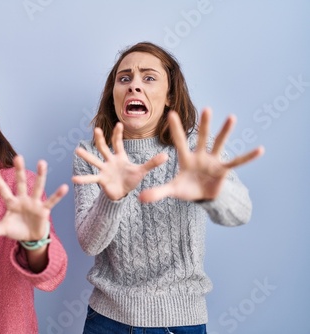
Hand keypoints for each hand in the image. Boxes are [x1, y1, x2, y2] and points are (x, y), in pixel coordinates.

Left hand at [0, 155, 68, 243]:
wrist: (31, 236)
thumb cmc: (16, 228)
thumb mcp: (2, 229)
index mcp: (11, 202)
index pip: (3, 190)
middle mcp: (23, 199)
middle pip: (21, 183)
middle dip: (19, 171)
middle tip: (18, 156)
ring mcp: (35, 203)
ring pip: (37, 187)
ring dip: (41, 175)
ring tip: (42, 162)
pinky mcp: (44, 210)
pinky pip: (51, 201)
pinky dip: (57, 195)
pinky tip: (64, 187)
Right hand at [72, 122, 167, 200]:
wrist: (123, 192)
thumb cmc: (131, 179)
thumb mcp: (142, 170)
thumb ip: (152, 163)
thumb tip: (166, 155)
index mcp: (119, 156)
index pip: (118, 143)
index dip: (118, 134)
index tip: (119, 124)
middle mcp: (109, 160)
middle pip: (103, 148)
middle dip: (100, 139)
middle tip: (97, 129)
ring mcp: (104, 169)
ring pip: (94, 161)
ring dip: (86, 156)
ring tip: (77, 150)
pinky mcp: (101, 180)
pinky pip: (91, 179)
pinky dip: (84, 179)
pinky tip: (74, 179)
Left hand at [139, 108, 264, 202]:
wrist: (202, 197)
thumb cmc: (186, 189)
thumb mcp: (172, 190)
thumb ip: (157, 192)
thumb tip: (139, 198)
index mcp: (185, 158)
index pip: (179, 141)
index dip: (175, 129)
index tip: (170, 113)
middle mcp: (200, 156)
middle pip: (202, 138)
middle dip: (204, 125)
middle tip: (207, 108)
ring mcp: (213, 161)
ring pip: (219, 144)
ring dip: (225, 132)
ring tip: (231, 117)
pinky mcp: (224, 170)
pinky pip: (237, 162)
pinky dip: (248, 157)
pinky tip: (260, 149)